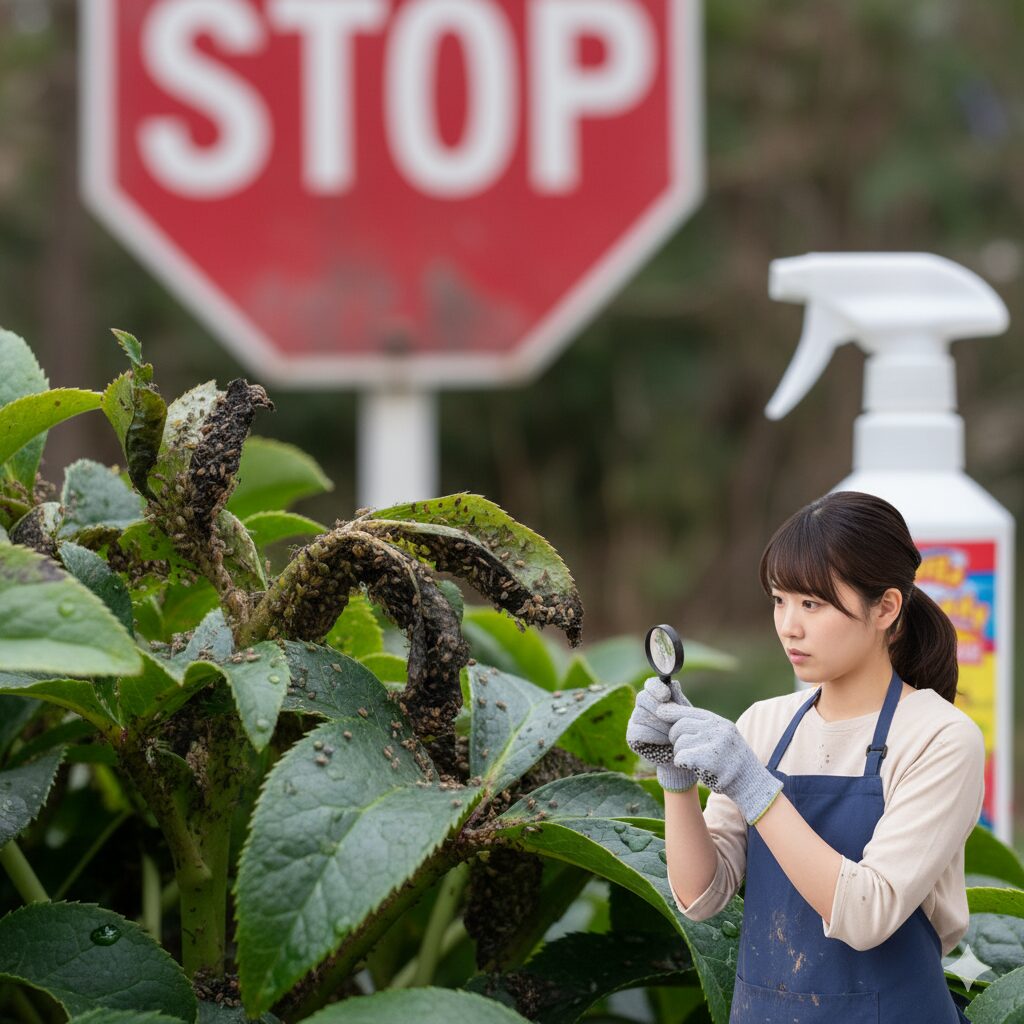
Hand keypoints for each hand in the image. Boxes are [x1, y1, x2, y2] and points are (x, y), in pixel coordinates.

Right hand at [626, 677, 696, 792]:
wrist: (682, 756)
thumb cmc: (684, 732)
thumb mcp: (685, 715)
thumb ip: (678, 700)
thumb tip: (673, 683)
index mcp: (656, 696)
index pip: (650, 684)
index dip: (656, 688)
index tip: (666, 696)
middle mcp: (643, 706)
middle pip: (643, 698)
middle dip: (660, 710)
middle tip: (673, 723)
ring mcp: (635, 720)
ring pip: (641, 715)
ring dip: (660, 726)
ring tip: (673, 735)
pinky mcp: (632, 735)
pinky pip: (639, 731)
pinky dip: (654, 736)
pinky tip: (665, 742)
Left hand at [657, 704, 781, 824]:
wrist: (752, 784)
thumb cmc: (733, 762)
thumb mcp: (723, 737)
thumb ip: (704, 727)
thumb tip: (673, 714)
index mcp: (719, 722)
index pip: (689, 712)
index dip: (673, 713)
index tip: (660, 712)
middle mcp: (718, 729)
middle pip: (680, 726)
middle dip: (675, 737)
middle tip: (681, 748)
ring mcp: (715, 743)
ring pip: (680, 742)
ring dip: (680, 753)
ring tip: (692, 760)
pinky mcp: (710, 760)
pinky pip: (681, 756)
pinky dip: (681, 762)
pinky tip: (691, 766)